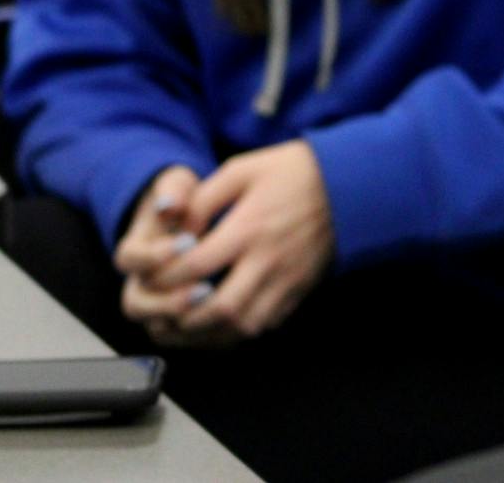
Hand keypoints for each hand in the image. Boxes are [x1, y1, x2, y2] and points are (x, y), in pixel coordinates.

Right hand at [114, 165, 209, 343]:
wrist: (196, 222)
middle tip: (204, 289)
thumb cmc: (186, 202)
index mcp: (136, 250)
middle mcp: (140, 283)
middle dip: (168, 302)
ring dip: (188, 323)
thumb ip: (172, 191)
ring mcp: (157, 306)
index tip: (190, 240)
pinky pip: (185, 339)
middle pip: (137, 305)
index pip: (131, 259)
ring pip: (159, 329)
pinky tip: (235, 320)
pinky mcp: (179, 322)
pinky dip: (206, 335)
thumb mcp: (178, 186)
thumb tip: (168, 205)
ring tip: (220, 308)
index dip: (156, 255)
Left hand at [143, 141, 335, 344]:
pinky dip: (238, 331)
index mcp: (249, 227)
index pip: (195, 267)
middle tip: (164, 311)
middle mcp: (269, 260)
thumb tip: (174, 229)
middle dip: (183, 317)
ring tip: (187, 324)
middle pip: (219, 308)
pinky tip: (220, 324)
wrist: (352, 182)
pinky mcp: (300, 289)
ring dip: (210, 333)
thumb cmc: (295, 172)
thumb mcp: (242, 169)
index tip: (151, 276)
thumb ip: (203, 199)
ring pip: (243, 326)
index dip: (164, 278)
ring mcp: (288, 279)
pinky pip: (266, 324)